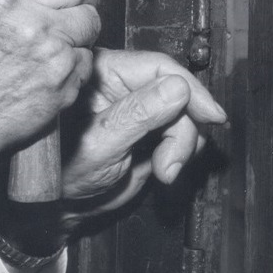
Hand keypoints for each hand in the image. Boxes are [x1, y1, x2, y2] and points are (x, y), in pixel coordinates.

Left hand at [61, 49, 225, 205]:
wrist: (62, 206)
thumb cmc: (62, 172)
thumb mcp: (100, 143)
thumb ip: (137, 114)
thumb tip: (178, 88)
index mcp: (102, 73)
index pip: (158, 67)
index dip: (190, 89)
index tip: (211, 115)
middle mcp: (122, 85)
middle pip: (177, 92)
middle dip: (183, 129)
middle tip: (170, 163)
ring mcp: (138, 108)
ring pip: (183, 115)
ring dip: (183, 144)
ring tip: (164, 169)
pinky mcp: (149, 130)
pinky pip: (180, 133)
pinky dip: (181, 152)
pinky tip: (165, 168)